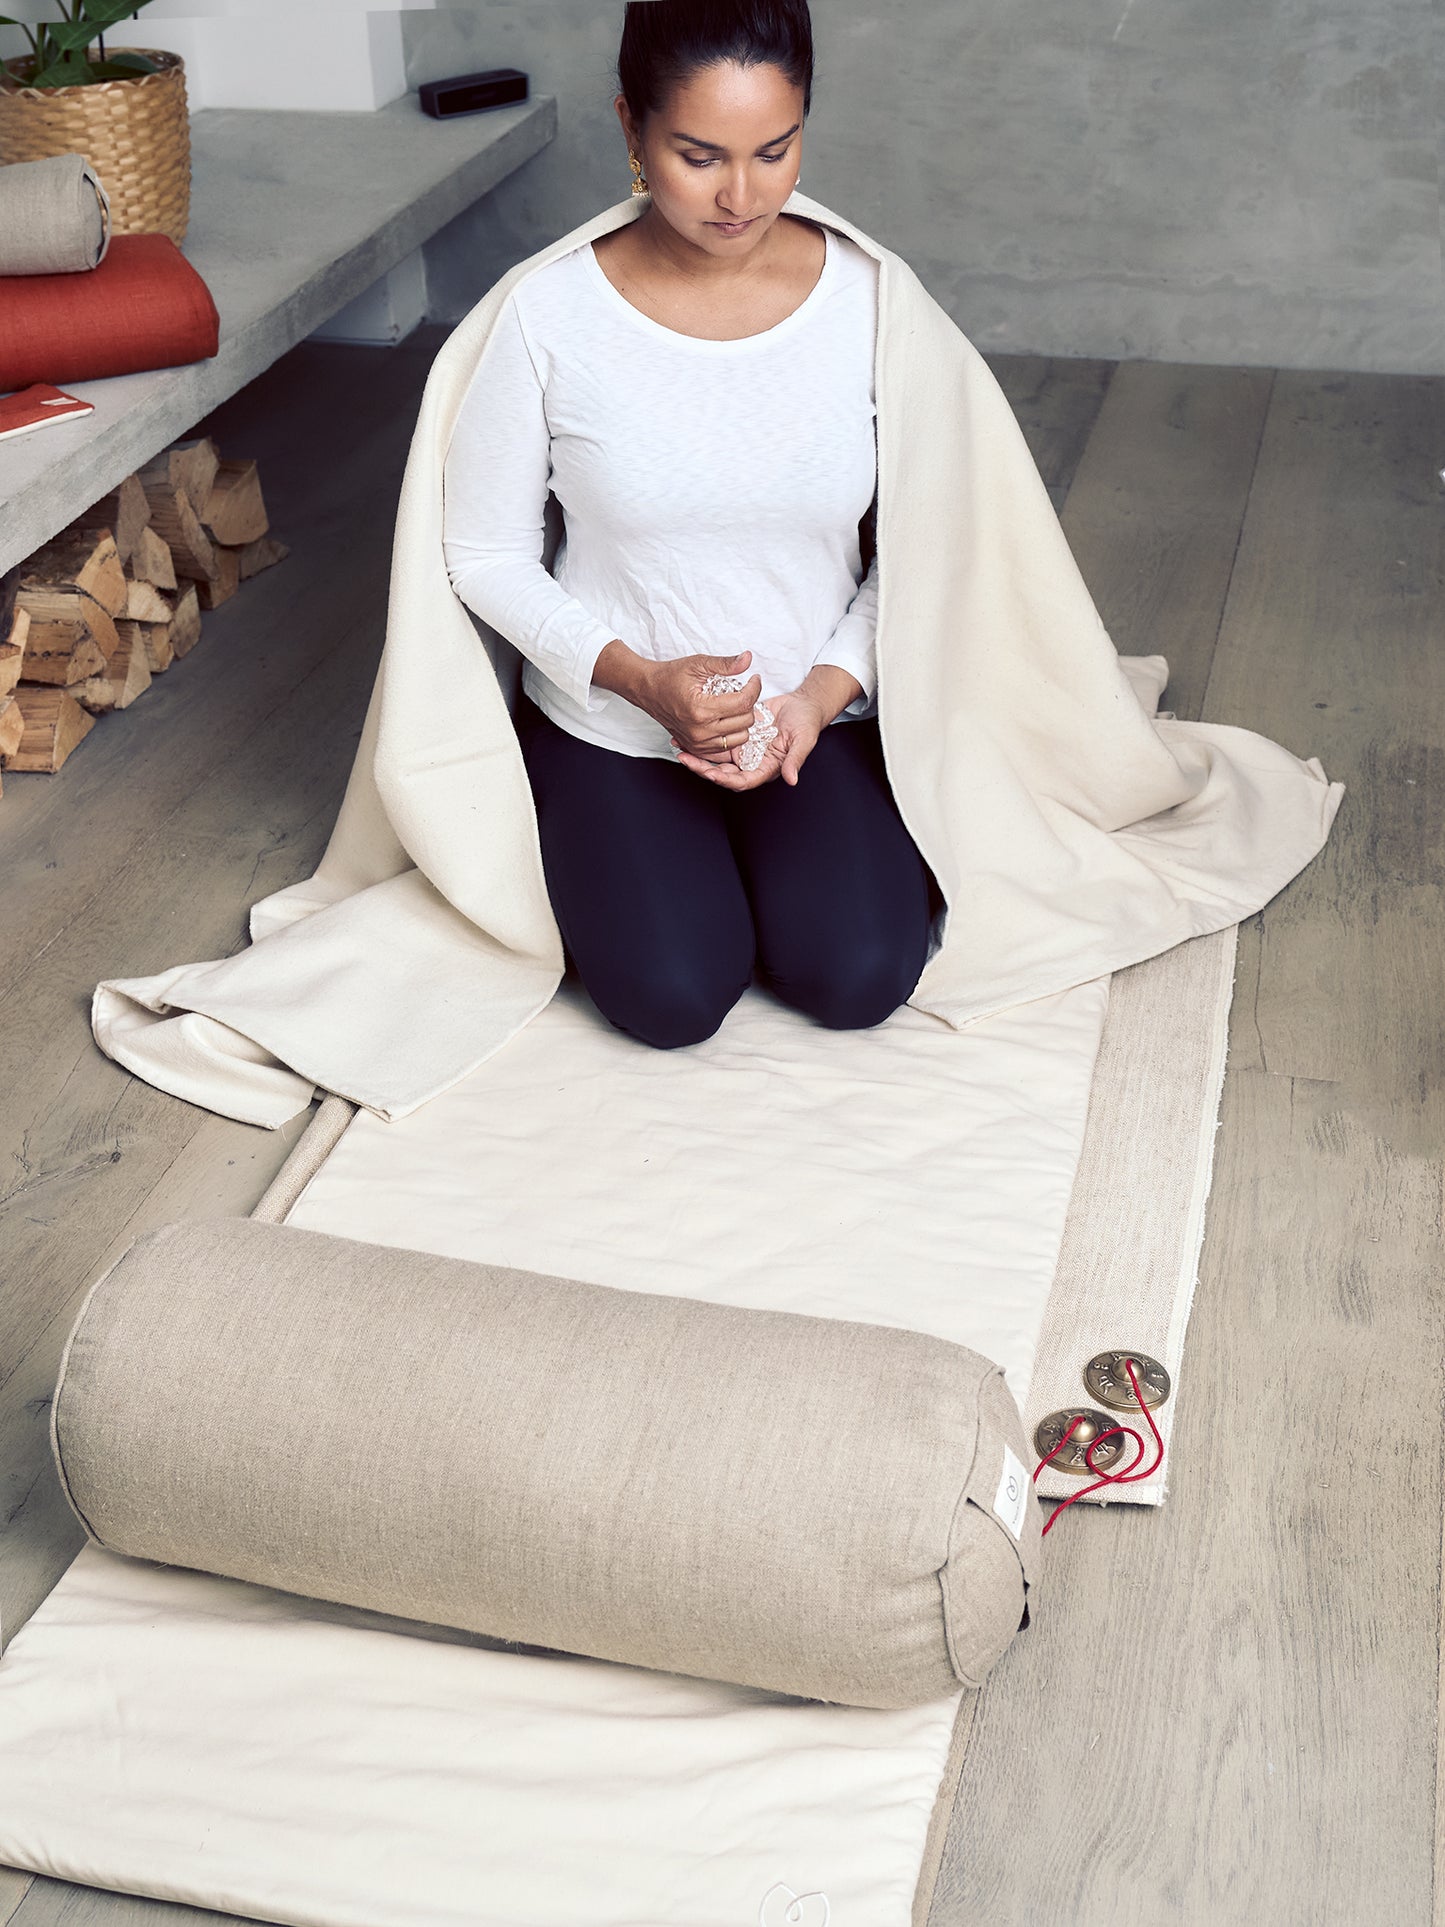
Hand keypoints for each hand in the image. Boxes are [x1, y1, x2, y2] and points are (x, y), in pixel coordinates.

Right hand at [592, 642, 761, 758]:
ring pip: (740, 737)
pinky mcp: (697, 748)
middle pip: (746, 721)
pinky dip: (732, 734)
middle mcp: (700, 730)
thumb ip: (725, 663)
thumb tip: (748, 658)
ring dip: (742, 720)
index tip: (754, 679)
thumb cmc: (671, 677)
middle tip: (742, 691)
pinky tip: (726, 719)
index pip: (743, 702)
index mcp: (701, 709)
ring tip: (734, 706)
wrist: (648, 691)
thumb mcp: (698, 664)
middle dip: (749, 703)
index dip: (755, 688)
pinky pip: (727, 747)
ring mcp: (698, 742)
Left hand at [676, 686, 827, 790]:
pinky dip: (704, 739)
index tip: (712, 774)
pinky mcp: (737, 735)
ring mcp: (743, 749)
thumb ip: (795, 760)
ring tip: (679, 747)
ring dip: (698, 756)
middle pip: (723, 773)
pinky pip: (718, 740)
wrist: (803, 704)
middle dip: (703, 769)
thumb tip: (791, 780)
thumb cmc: (807, 723)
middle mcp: (752, 761)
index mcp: (767, 768)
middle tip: (686, 759)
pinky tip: (688, 734)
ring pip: (717, 758)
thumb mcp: (803, 740)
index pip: (743, 781)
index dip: (726, 780)